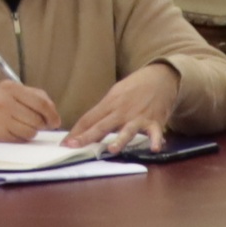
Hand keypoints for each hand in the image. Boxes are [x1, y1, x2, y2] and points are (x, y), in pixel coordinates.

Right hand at [0, 77, 63, 144]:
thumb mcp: (12, 91)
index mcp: (10, 88)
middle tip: (36, 124)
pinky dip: (20, 139)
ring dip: (30, 132)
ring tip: (21, 127)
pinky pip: (19, 141)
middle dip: (40, 125)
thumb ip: (35, 97)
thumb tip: (54, 114)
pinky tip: (12, 132)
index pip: (41, 103)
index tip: (55, 121)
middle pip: (37, 120)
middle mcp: (3, 102)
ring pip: (30, 132)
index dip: (52, 114)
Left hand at [64, 62, 182, 151]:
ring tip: (112, 149)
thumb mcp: (116, 94)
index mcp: (110, 103)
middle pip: (102, 126)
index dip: (76, 131)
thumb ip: (104, 111)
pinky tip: (154, 148)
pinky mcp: (155, 121)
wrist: (161, 77)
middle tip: (73, 147)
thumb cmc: (136, 87)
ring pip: (127, 130)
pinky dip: (155, 140)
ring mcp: (138, 117)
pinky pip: (155, 132)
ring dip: (120, 140)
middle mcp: (122, 111)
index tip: (64, 143)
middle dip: (87, 137)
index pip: (89, 119)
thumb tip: (87, 127)